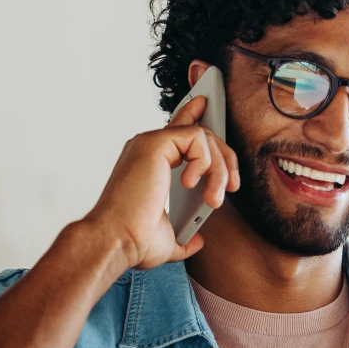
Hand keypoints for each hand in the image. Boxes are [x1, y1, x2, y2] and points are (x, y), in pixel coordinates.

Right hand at [82, 94, 240, 270]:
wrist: (117, 242)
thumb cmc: (132, 241)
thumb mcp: (167, 240)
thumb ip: (184, 238)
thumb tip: (197, 241)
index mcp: (149, 164)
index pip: (176, 131)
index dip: (193, 114)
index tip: (206, 105)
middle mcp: (147, 148)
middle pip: (199, 133)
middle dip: (225, 158)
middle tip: (232, 185)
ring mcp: (150, 144)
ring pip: (203, 136)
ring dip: (218, 168)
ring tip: (214, 198)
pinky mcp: (155, 143)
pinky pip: (196, 138)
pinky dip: (205, 163)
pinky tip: (190, 184)